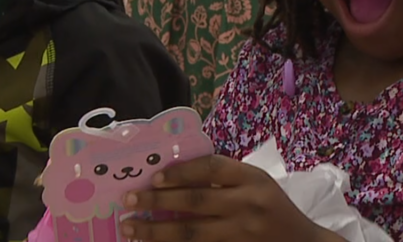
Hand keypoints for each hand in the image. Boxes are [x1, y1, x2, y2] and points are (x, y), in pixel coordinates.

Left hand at [120, 155, 329, 241]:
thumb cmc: (274, 208)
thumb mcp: (258, 183)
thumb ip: (225, 178)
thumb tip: (174, 176)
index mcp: (253, 178)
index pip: (211, 169)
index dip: (180, 172)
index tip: (155, 177)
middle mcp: (248, 205)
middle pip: (196, 202)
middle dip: (157, 202)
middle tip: (128, 201)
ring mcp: (242, 234)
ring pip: (192, 234)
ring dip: (157, 232)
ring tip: (131, 229)